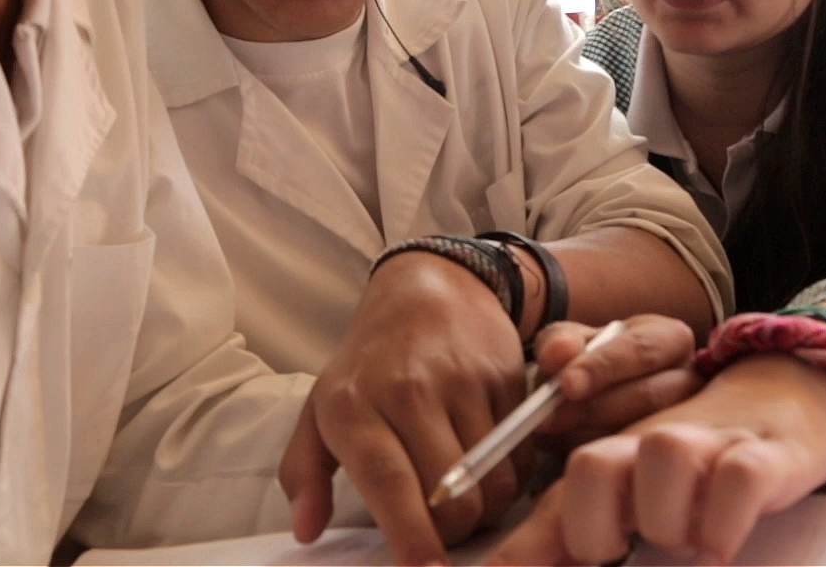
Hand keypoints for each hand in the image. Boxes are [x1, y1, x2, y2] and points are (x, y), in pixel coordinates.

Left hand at [279, 251, 529, 564]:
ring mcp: (462, 382)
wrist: (430, 291)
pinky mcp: (505, 379)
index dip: (409, 535)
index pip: (387, 480)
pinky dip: (510, 474)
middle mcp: (409, 390)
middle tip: (441, 528)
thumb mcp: (321, 408)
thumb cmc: (369, 363)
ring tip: (465, 492)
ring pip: (493, 483)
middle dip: (452, 532)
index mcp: (355, 405)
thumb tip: (306, 529)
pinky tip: (489, 460)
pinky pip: (521, 455)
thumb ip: (305, 473)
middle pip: (450, 496)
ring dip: (486, 507)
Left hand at [490, 352, 825, 565]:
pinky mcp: (764, 454)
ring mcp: (708, 442)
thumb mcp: (631, 492)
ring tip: (684, 542)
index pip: (554, 499)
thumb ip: (569, 529)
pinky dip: (722, 523)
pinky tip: (718, 548)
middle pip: (592, 465)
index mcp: (612, 453)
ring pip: (662, 454)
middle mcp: (650, 441)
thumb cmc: (696, 459)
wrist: (782, 397)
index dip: (524, 550)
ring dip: (667, 519)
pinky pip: (736, 478)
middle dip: (594, 528)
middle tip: (616, 552)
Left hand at [530, 315, 703, 453]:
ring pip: (642, 433)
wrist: (587, 401)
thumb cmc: (584, 363)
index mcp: (669, 339)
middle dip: (592, 407)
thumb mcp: (569, 342)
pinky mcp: (670, 458)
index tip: (566, 384)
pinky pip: (635, 463)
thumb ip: (559, 341)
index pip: (643, 349)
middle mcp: (688, 380)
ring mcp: (686, 423)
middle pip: (649, 395)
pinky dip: (597, 460)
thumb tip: (558, 354)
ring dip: (590, 435)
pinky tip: (569, 456)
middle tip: (546, 418)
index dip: (602, 366)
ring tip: (551, 434)